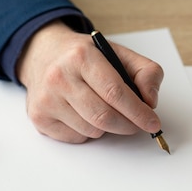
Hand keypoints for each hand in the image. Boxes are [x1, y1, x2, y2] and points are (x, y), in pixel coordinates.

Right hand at [16, 20, 163, 142]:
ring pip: (91, 131)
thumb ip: (146, 72)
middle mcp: (59, 77)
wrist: (43, 53)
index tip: (153, 123)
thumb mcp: (119, 53)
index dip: (138, 112)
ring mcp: (46, 99)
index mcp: (82, 56)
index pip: (115, 92)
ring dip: (108, 127)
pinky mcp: (39, 118)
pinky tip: (84, 113)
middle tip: (138, 124)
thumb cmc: (84, 56)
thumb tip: (151, 101)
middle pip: (104, 117)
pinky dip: (88, 131)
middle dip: (128, 125)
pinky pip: (76, 138)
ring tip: (106, 110)